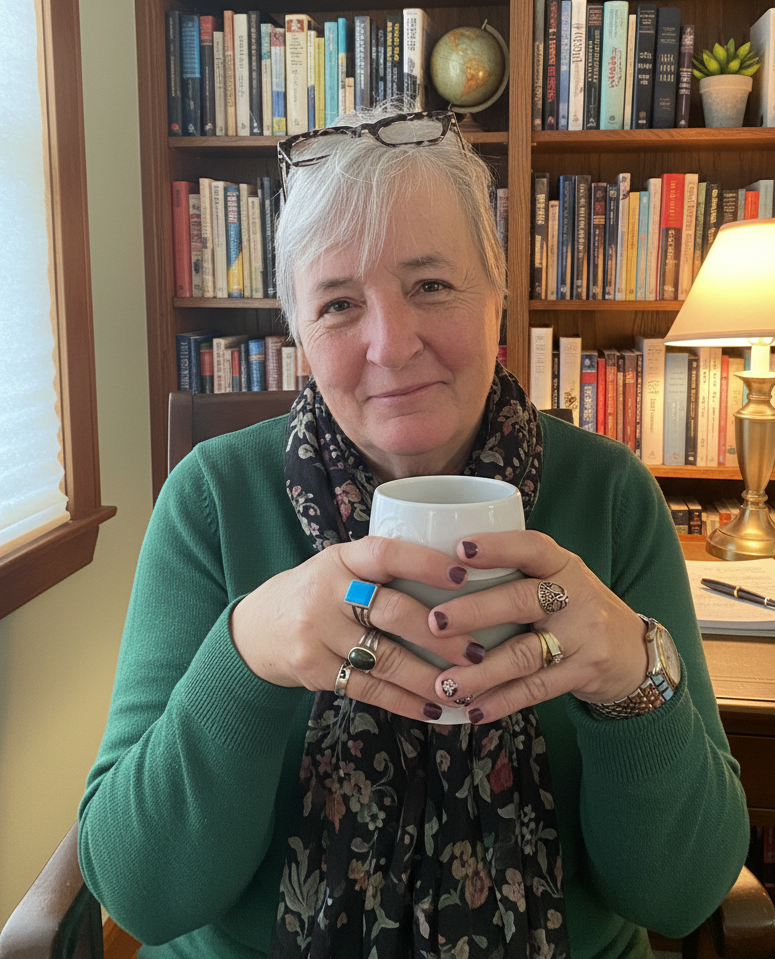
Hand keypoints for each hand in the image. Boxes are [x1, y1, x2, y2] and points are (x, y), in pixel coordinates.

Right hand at [230, 536, 484, 721]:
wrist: (256, 628)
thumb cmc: (316, 592)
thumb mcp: (340, 566)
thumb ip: (383, 569)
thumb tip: (461, 581)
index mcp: (341, 558)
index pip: (386, 554)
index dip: (425, 563)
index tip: (464, 576)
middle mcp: (326, 592)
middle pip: (392, 611)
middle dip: (440, 635)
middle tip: (478, 651)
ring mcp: (316, 633)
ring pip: (384, 658)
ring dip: (428, 676)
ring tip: (463, 688)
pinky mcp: (312, 669)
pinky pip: (368, 688)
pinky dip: (403, 702)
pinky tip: (432, 710)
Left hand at [427, 530, 648, 722]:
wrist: (634, 651)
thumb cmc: (574, 607)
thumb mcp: (557, 578)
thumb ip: (514, 573)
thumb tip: (438, 572)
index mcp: (561, 564)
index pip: (531, 547)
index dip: (498, 547)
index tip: (460, 549)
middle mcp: (574, 594)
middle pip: (520, 600)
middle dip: (475, 612)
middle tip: (434, 623)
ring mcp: (583, 635)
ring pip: (525, 653)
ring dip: (481, 672)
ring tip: (444, 685)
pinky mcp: (584, 672)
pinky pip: (536, 689)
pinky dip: (502, 701)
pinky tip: (473, 710)